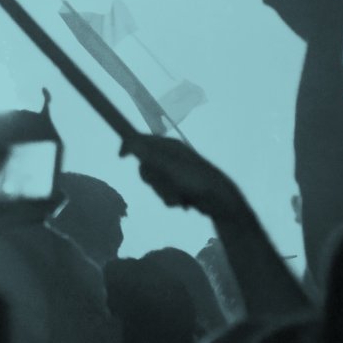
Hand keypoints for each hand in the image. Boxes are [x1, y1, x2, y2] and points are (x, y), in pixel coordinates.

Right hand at [121, 134, 240, 218]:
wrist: (221, 201)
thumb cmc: (197, 180)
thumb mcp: (170, 167)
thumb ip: (149, 156)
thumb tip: (130, 142)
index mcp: (170, 147)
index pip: (143, 140)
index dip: (130, 146)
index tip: (121, 156)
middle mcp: (171, 157)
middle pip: (145, 165)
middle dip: (152, 179)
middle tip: (162, 185)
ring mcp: (175, 172)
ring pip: (154, 182)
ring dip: (163, 192)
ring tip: (178, 197)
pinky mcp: (178, 185)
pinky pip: (163, 192)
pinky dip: (170, 198)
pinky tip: (183, 202)